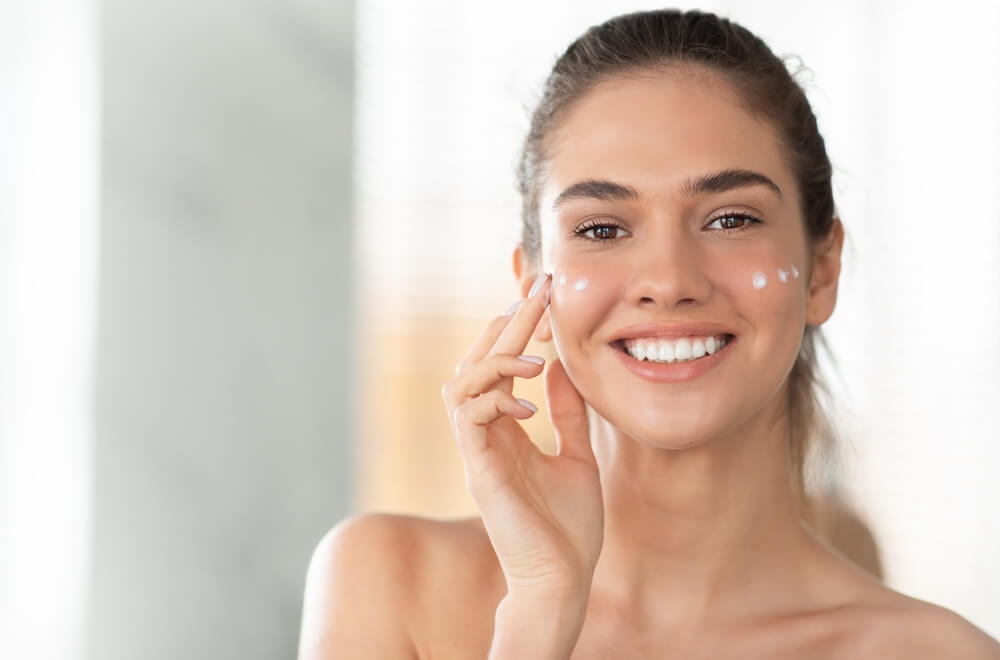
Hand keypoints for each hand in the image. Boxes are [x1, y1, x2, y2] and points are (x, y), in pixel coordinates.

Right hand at [441, 273, 603, 601]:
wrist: (564, 579)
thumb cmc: (569, 526)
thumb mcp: (577, 454)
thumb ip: (567, 412)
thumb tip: (561, 365)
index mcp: (505, 429)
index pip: (499, 365)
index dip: (517, 327)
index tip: (545, 293)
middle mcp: (485, 435)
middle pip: (475, 363)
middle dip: (506, 324)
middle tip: (540, 292)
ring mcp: (478, 452)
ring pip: (460, 385)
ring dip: (495, 361)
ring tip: (534, 359)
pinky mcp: (480, 472)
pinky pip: (469, 420)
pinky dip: (496, 401)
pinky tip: (531, 406)